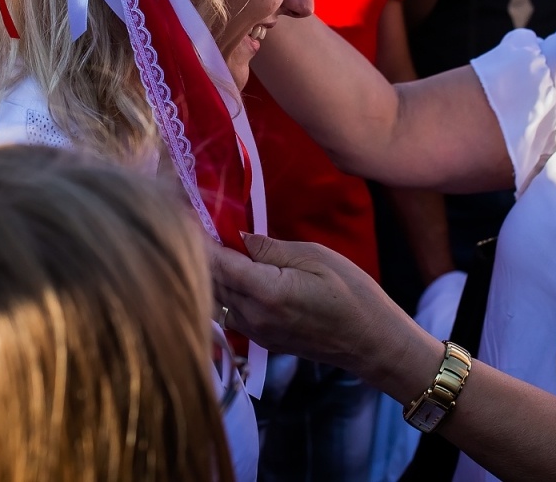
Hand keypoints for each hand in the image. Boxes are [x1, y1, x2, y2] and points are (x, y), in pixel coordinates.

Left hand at [211, 234, 439, 396]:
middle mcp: (253, 316)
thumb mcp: (313, 257)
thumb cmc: (351, 293)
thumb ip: (269, 249)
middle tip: (190, 223)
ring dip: (207, 274)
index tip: (185, 215)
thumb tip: (237, 238)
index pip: (216, 262)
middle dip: (197, 253)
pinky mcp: (262, 339)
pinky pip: (229, 312)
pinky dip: (222, 291)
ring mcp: (256, 332)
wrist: (370, 340)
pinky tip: (227, 272)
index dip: (196, 238)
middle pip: (209, 282)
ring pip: (215, 299)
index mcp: (265, 292)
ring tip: (205, 244)